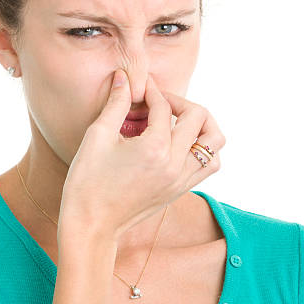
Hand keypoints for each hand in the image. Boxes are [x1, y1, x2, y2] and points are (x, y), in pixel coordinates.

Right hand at [57, 69, 225, 244]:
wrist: (91, 225)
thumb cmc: (88, 181)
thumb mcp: (98, 136)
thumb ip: (116, 104)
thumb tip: (124, 77)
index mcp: (155, 149)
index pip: (163, 107)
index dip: (151, 91)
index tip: (140, 87)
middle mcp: (175, 164)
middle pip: (198, 117)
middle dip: (179, 102)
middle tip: (159, 102)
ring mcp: (181, 180)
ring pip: (215, 144)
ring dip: (202, 125)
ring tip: (180, 120)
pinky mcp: (180, 190)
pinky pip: (208, 165)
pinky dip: (203, 148)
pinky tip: (180, 143)